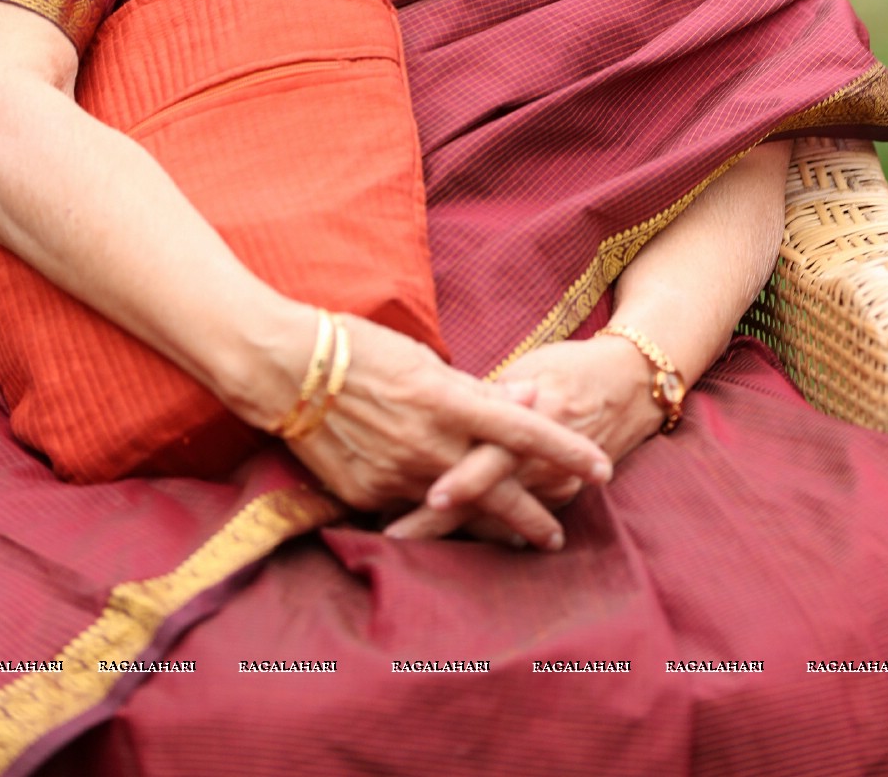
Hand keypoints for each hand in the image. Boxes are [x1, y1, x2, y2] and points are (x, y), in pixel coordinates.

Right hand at [284, 316, 612, 549]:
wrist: (285, 370)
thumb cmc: (358, 348)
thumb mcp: (423, 359)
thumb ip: (474, 390)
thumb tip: (523, 399)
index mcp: (448, 400)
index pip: (524, 429)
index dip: (567, 450)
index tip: (602, 468)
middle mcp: (430, 444)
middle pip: (500, 488)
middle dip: (535, 515)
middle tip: (558, 534)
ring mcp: (397, 474)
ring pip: (460, 510)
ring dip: (491, 524)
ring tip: (518, 539)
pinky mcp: (367, 495)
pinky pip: (409, 508)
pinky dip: (432, 513)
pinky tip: (445, 519)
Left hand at [384, 335, 661, 544]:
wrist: (629, 385)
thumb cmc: (564, 368)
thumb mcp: (526, 370)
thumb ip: (484, 396)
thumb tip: (433, 406)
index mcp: (536, 414)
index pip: (493, 454)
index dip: (461, 479)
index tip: (423, 497)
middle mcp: (544, 458)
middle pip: (484, 496)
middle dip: (436, 519)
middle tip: (390, 533)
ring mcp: (554, 483)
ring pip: (494, 516)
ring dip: (449, 527)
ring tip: (399, 535)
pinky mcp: (559, 496)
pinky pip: (512, 519)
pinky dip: (476, 526)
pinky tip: (439, 537)